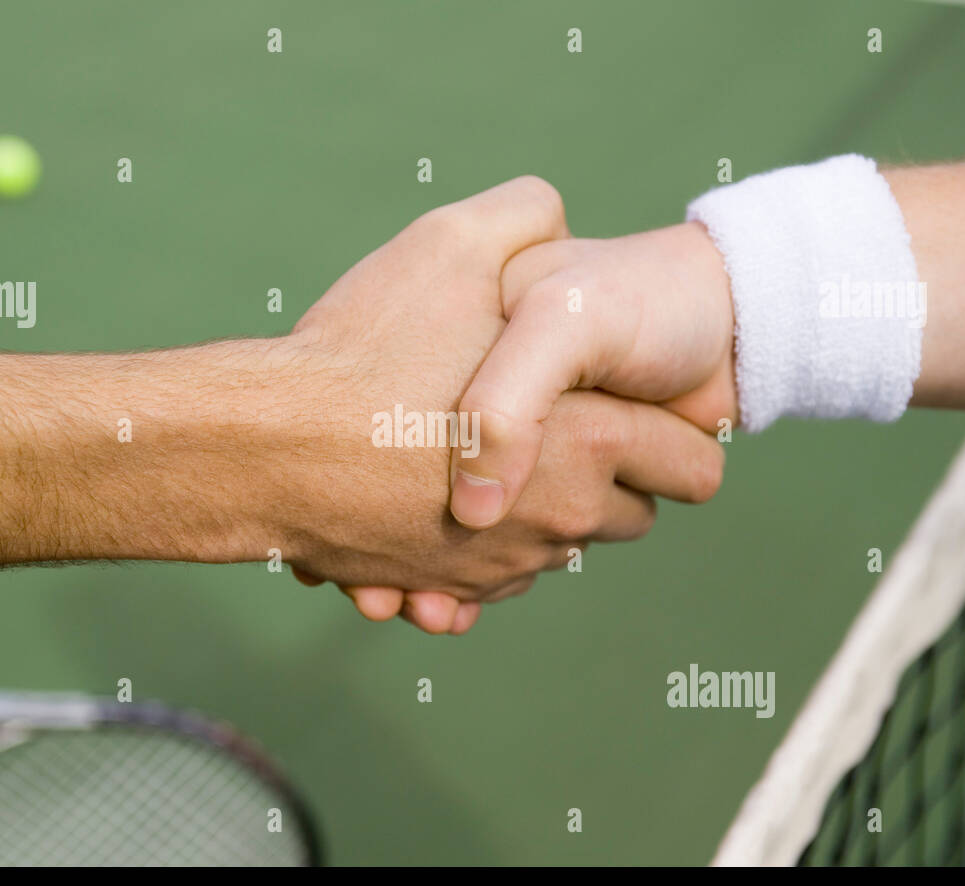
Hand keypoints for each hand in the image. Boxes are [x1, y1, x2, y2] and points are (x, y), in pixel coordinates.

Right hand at [272, 180, 723, 629]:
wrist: (267, 451)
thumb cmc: (366, 350)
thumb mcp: (453, 242)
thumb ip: (525, 215)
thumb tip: (555, 218)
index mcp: (594, 441)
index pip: (696, 468)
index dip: (681, 436)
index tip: (642, 410)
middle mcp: (564, 519)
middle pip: (632, 516)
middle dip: (610, 478)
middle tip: (558, 427)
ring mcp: (507, 566)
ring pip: (561, 549)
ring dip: (541, 513)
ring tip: (487, 460)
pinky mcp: (452, 591)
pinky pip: (495, 582)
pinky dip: (481, 552)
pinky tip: (440, 506)